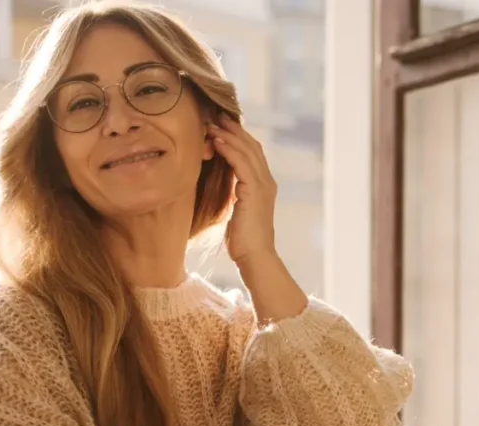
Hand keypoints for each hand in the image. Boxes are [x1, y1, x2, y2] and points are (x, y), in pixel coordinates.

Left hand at [206, 114, 277, 264]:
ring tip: (212, 124)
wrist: (255, 258)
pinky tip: (215, 141)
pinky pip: (241, 163)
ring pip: (247, 150)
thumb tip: (221, 185)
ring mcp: (263, 185)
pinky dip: (228, 150)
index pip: (252, 152)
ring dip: (228, 135)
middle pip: (252, 145)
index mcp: (263, 185)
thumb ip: (233, 194)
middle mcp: (267, 181)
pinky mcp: (255, 192)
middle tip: (215, 115)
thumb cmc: (243, 240)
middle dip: (233, 129)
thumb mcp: (237, 211)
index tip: (220, 125)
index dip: (237, 137)